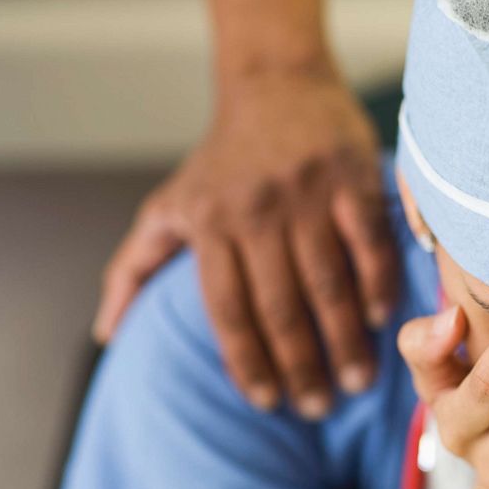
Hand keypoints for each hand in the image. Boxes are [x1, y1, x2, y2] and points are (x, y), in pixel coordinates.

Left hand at [93, 61, 397, 416]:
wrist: (274, 81)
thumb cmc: (222, 158)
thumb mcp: (167, 206)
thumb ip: (134, 267)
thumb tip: (106, 333)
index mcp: (210, 225)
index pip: (227, 311)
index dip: (248, 364)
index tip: (267, 404)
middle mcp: (255, 212)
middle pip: (280, 306)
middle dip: (302, 366)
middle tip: (320, 406)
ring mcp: (306, 194)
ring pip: (327, 282)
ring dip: (345, 339)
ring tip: (358, 382)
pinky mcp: (350, 177)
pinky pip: (368, 242)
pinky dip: (377, 283)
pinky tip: (381, 319)